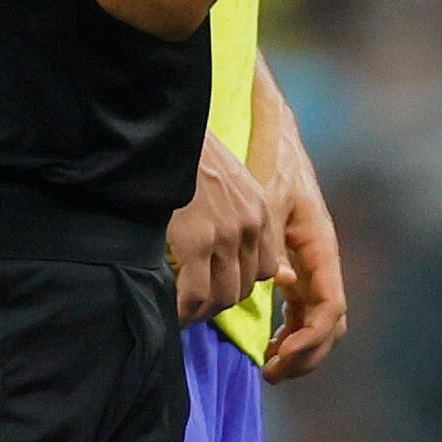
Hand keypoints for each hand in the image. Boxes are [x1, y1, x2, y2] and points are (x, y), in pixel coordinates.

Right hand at [166, 133, 284, 326]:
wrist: (167, 130)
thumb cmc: (189, 155)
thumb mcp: (231, 183)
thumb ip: (248, 221)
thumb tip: (275, 271)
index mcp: (260, 211)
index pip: (264, 270)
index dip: (240, 284)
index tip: (216, 288)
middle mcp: (250, 226)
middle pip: (243, 288)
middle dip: (218, 302)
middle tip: (193, 306)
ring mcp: (224, 236)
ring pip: (221, 297)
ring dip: (200, 311)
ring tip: (180, 310)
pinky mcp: (195, 241)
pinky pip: (194, 294)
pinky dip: (181, 310)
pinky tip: (169, 310)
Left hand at [262, 128, 345, 380]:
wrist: (278, 145)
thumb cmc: (273, 168)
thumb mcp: (269, 200)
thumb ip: (271, 242)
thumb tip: (279, 282)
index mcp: (323, 249)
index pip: (330, 307)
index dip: (311, 338)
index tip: (282, 354)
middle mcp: (324, 264)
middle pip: (331, 325)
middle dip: (307, 354)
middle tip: (272, 372)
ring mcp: (314, 270)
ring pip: (321, 324)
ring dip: (301, 351)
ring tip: (270, 368)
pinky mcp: (302, 271)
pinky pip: (306, 314)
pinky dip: (293, 336)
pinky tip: (271, 346)